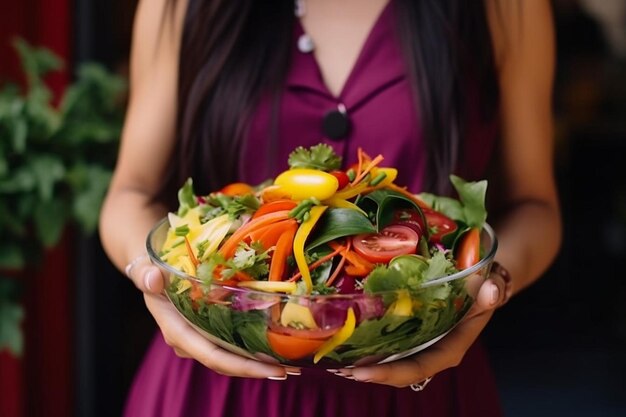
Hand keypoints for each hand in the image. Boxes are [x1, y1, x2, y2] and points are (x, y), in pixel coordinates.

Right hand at [125, 255, 289, 378]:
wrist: (151, 271)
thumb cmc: (152, 270)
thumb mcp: (147, 269)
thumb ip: (147, 275)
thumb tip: (152, 279)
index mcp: (176, 330)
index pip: (212, 355)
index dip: (241, 365)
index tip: (270, 368)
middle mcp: (189, 341)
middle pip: (227, 363)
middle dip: (257, 369)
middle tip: (290, 369)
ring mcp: (200, 338)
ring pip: (231, 358)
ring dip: (258, 362)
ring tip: (290, 364)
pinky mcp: (209, 332)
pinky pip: (232, 346)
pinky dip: (253, 349)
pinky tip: (276, 348)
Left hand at [336, 271, 510, 387]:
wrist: (483, 284)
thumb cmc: (484, 289)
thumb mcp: (490, 289)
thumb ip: (491, 293)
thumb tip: (490, 289)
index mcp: (449, 348)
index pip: (417, 367)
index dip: (390, 373)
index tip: (362, 373)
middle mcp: (430, 350)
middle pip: (396, 369)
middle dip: (368, 371)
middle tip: (337, 368)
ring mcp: (418, 342)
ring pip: (388, 358)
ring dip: (362, 360)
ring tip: (333, 359)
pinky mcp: (409, 331)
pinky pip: (386, 341)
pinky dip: (366, 343)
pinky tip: (344, 339)